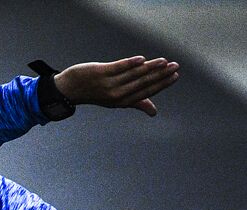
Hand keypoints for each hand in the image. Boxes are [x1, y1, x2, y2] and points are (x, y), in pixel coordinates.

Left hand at [53, 56, 180, 116]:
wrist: (71, 88)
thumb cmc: (96, 93)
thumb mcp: (116, 100)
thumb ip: (136, 102)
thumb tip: (154, 112)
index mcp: (123, 102)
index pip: (147, 92)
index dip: (162, 84)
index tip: (175, 75)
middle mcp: (117, 95)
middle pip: (143, 83)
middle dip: (161, 75)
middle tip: (175, 66)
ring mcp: (108, 84)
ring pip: (134, 75)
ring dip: (151, 67)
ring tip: (164, 61)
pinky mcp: (101, 73)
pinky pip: (119, 68)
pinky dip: (130, 63)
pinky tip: (142, 59)